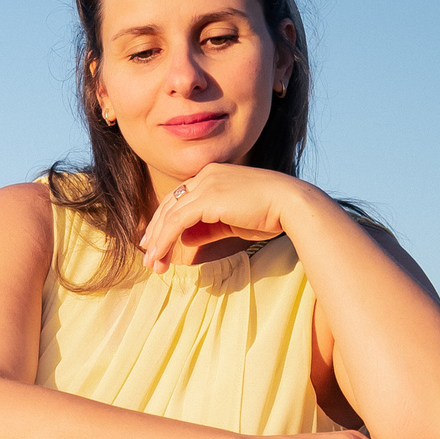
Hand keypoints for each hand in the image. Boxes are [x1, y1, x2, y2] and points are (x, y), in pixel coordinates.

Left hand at [139, 165, 312, 274]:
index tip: (156, 241)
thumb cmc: (270, 214)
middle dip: (156, 233)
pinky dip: (165, 240)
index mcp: (214, 175)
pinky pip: (177, 221)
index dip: (165, 221)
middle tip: (148, 256)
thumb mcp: (232, 222)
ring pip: (170, 214)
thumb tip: (186, 239)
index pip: (181, 199)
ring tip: (153, 263)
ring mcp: (206, 184)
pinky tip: (160, 256)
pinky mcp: (208, 198)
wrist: (291, 204)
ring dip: (158, 241)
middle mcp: (207, 175)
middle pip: (170, 205)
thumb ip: (208, 228)